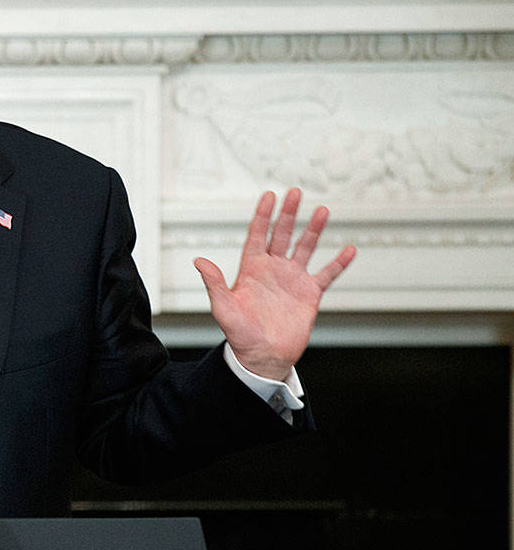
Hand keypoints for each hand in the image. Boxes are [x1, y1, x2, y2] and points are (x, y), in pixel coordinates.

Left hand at [193, 188, 354, 380]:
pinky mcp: (309, 294)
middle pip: (281, 235)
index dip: (262, 215)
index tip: (269, 195)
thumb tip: (199, 261)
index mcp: (251, 269)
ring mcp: (292, 280)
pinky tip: (349, 250)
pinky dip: (339, 263)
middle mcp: (272, 270)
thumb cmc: (240, 335)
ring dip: (313, 230)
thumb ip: (214, 283)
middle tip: (295, 192)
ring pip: (305, 248)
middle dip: (288, 214)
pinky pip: (327, 274)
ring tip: (323, 210)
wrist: (263, 357)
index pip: (257, 235)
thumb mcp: (224, 308)